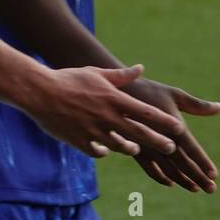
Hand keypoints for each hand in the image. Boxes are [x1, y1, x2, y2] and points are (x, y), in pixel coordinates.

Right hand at [25, 64, 184, 158]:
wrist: (40, 92)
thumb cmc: (69, 79)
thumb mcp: (96, 73)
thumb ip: (121, 76)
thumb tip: (141, 68)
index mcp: (113, 99)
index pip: (146, 113)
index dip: (164, 122)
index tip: (179, 128)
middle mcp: (107, 117)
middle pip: (139, 133)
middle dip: (158, 141)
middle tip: (171, 148)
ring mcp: (94, 131)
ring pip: (120, 146)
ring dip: (131, 148)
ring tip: (137, 149)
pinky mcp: (80, 141)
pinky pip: (97, 151)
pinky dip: (103, 150)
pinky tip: (106, 149)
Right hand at [122, 78, 219, 192]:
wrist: (118, 92)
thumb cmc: (149, 90)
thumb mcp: (174, 94)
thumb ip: (197, 105)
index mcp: (172, 125)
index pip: (191, 149)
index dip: (203, 163)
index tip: (214, 175)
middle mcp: (160, 139)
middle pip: (182, 164)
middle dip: (198, 177)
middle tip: (212, 189)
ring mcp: (147, 148)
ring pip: (168, 170)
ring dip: (183, 181)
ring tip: (195, 188)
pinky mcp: (136, 150)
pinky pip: (150, 169)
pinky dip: (161, 178)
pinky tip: (171, 183)